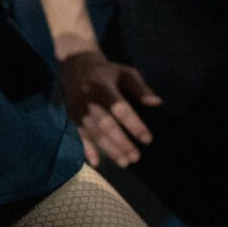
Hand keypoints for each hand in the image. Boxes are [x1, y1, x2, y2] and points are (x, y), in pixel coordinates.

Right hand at [57, 48, 160, 167]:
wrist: (75, 64)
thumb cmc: (107, 71)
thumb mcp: (126, 73)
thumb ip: (140, 88)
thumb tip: (156, 103)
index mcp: (102, 86)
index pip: (119, 108)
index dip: (133, 124)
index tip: (147, 139)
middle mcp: (87, 98)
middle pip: (104, 124)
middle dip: (120, 142)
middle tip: (135, 157)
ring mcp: (76, 108)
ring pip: (92, 132)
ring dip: (108, 149)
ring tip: (124, 162)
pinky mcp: (70, 115)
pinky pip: (78, 134)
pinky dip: (85, 149)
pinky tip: (96, 162)